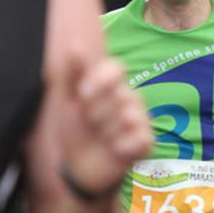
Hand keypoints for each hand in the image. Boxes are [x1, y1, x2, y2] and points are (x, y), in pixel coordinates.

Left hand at [61, 56, 152, 194]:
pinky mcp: (145, 142)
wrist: (79, 166)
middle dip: (97, 113)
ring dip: (107, 131)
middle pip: (121, 95)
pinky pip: (140, 139)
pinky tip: (113, 150)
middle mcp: (129, 99)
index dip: (101, 79)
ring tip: (100, 138)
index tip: (82, 95)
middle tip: (89, 124)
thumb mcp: (67, 101)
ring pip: (129, 117)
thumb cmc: (75, 128)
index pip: (117, 68)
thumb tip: (76, 46)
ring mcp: (140, 120)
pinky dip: (121, 146)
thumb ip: (71, 74)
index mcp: (111, 85)